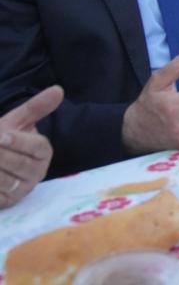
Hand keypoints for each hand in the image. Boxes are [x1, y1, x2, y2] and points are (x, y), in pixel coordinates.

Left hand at [0, 86, 62, 208]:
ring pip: (6, 180)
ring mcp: (22, 190)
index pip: (38, 147)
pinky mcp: (7, 203)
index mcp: (43, 152)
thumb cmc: (3, 138)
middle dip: (0, 155)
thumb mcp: (16, 122)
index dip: (20, 142)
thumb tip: (58, 89)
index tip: (2, 135)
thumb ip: (36, 107)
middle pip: (21, 165)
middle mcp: (36, 173)